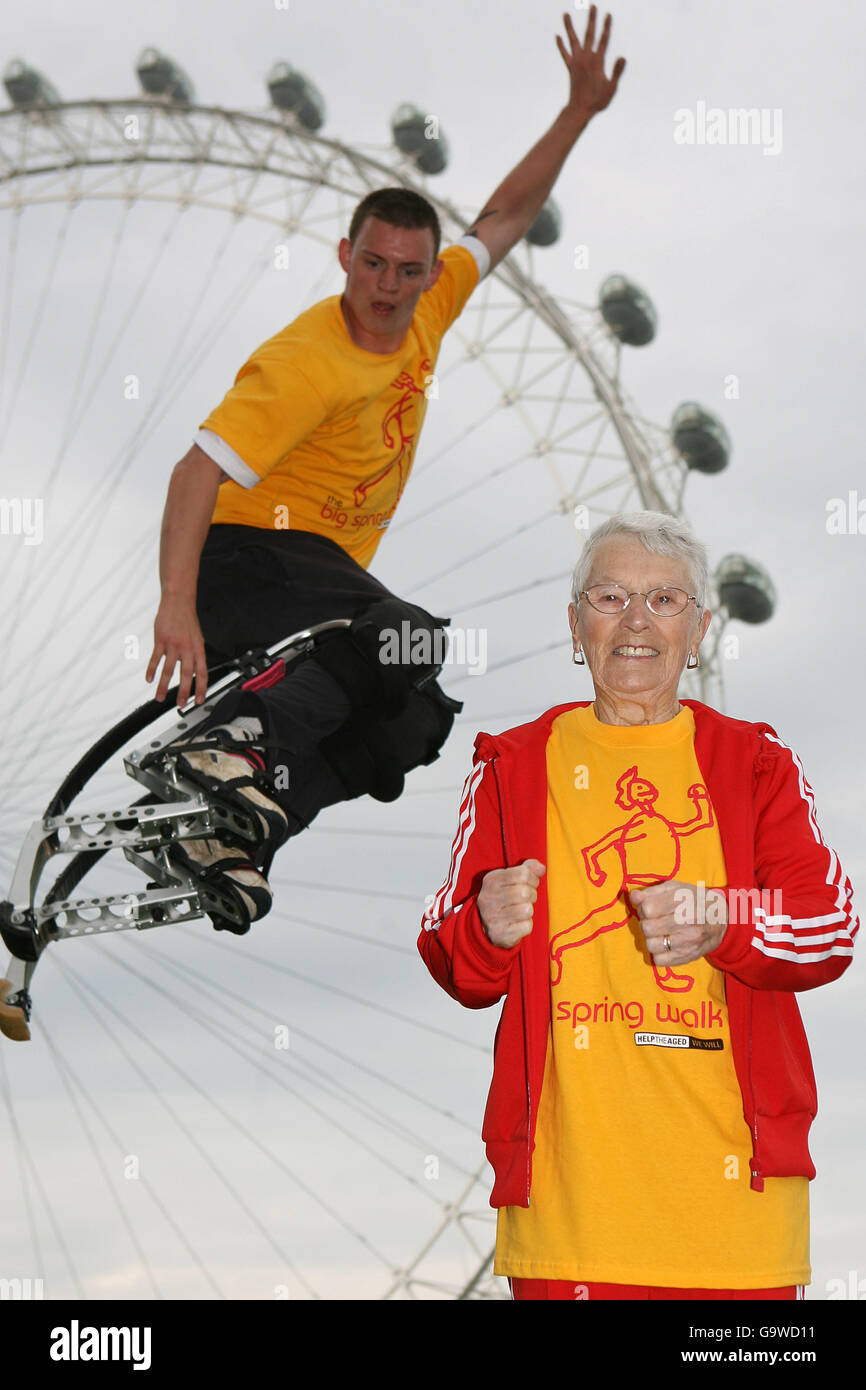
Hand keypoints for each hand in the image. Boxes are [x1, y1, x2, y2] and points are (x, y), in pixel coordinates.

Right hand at [146, 594, 208, 705]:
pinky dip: (152, 670)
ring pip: (169, 669)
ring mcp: (173, 645)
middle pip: (187, 674)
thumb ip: (195, 654)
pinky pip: (156, 658)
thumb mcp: (197, 637)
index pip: (202, 672)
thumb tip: (194, 670)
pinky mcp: (161, 640)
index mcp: (198, 649)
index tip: (199, 700)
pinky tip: (149, 679)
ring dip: (164, 686)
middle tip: (180, 704)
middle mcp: (187, 648)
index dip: (202, 688)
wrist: (178, 601)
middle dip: (184, 691)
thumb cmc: (187, 619)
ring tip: (160, 697)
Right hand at [478, 859, 545, 948]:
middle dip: (532, 896)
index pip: (523, 873)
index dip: (532, 879)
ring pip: (527, 910)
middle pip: (525, 892)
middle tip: (525, 899)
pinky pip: (527, 926)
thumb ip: (526, 869)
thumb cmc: (503, 898)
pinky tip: (517, 923)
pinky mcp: (500, 934)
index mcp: (491, 880)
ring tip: (520, 911)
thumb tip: (541, 868)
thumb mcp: (509, 879)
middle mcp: (488, 898)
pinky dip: (526, 925)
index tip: (529, 884)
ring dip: (528, 911)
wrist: (485, 925)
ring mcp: (492, 917)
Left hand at [557, 7, 625, 125]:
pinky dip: (561, 45)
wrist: (580, 110)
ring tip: (565, 14)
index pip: (604, 39)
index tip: (608, 14)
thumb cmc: (597, 101)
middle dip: (591, 19)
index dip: (606, 26)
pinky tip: (558, 36)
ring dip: (569, 26)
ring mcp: (576, 62)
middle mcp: (586, 58)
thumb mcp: (611, 88)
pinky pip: (564, 54)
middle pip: (589, 34)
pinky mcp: (570, 68)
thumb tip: (622, 57)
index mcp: (597, 61)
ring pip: (573, 40)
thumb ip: (616, 71)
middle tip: (592, 5)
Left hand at [630, 880, 727, 967]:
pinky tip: (666, 943)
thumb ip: (651, 892)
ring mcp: (689, 941)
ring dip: (651, 938)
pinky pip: (659, 960)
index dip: (644, 908)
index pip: (648, 908)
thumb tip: (633, 897)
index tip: (650, 908)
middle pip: (647, 928)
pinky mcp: (688, 956)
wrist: (721, 920)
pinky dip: (658, 953)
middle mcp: (688, 921)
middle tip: (654, 920)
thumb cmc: (693, 900)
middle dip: (646, 923)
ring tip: (660, 932)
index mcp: (683, 900)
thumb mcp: (674, 888)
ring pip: (651, 945)